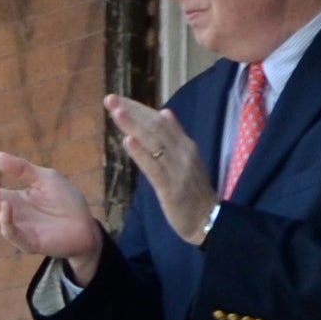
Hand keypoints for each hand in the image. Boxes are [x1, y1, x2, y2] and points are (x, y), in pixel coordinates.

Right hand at [0, 151, 106, 271]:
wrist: (86, 224)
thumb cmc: (66, 201)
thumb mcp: (44, 177)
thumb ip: (22, 169)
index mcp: (10, 199)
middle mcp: (9, 215)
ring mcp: (17, 229)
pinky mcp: (28, 242)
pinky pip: (10, 233)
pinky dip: (5, 220)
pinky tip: (6, 204)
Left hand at [104, 94, 219, 244]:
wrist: (209, 220)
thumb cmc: (193, 192)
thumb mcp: (187, 159)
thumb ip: (175, 136)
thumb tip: (164, 112)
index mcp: (185, 144)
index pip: (159, 120)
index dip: (138, 108)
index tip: (118, 99)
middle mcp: (183, 152)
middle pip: (155, 126)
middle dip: (132, 112)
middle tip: (110, 99)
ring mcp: (178, 169)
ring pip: (154, 143)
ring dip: (134, 125)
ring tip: (116, 112)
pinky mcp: (172, 188)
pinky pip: (154, 168)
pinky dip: (141, 153)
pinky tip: (128, 141)